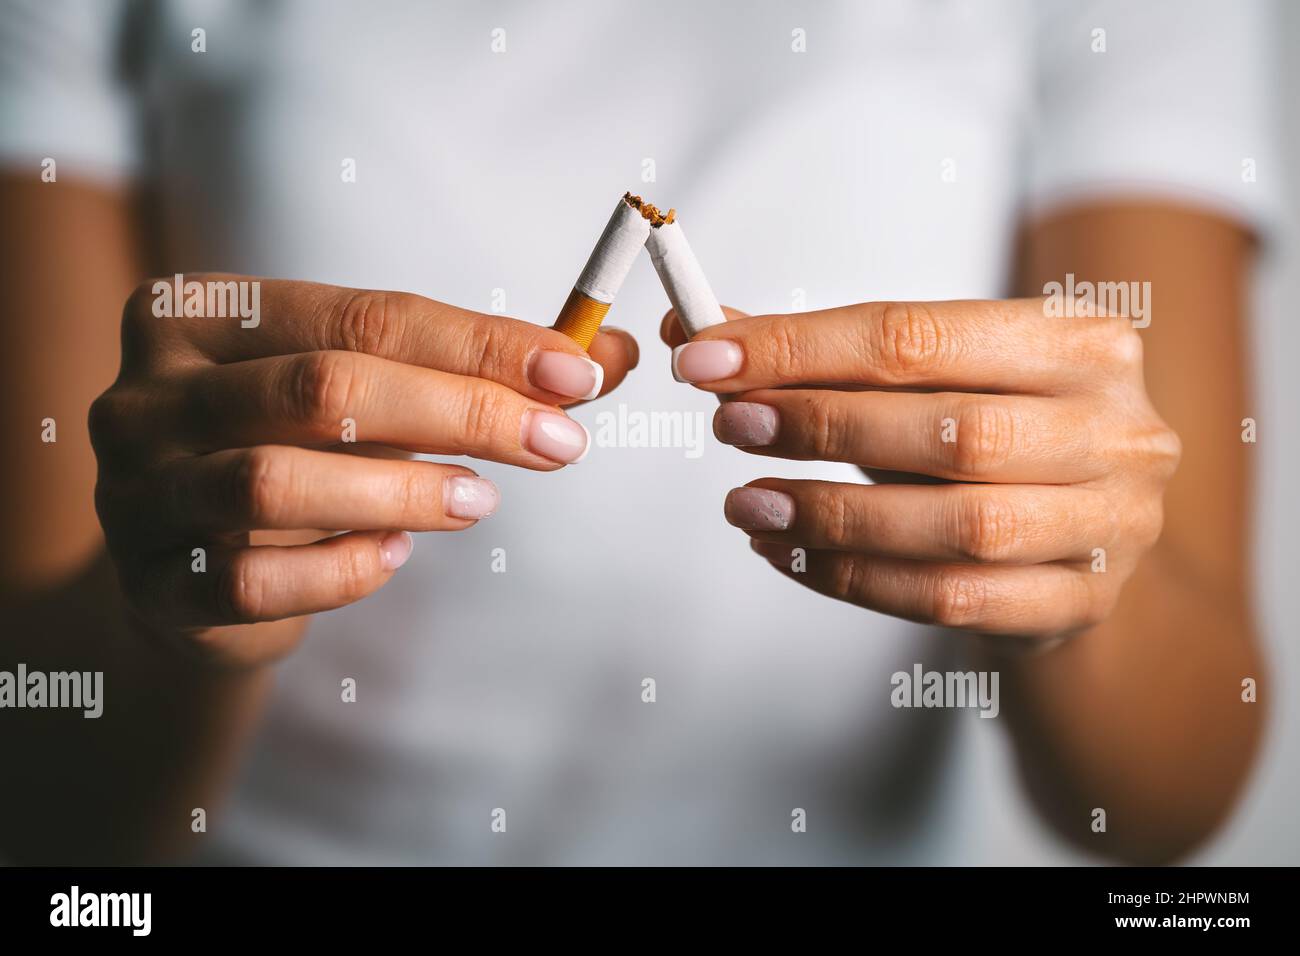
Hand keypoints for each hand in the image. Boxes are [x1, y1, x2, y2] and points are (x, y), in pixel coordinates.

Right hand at [91, 275, 635, 663]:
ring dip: (403, 492)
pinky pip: (252, 582)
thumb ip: (477, 370)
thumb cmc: (302, 452)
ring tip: (481, 502)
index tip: (577, 374)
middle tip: (557, 443)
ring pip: (277, 483)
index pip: (361, 315)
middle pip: (323, 388)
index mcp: (201, 314)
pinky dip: (341, 570)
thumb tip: (606, 356)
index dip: (478, 344)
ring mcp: (137, 492)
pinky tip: (397, 557)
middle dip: (462, 413)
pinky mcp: (151, 586)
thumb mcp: (374, 392)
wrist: (197, 561)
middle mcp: (150, 394)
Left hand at [663, 299, 1179, 643]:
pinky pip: (953, 600)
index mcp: (1081, 340)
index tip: (708, 358)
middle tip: (731, 427)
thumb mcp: (920, 380)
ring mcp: (1112, 523)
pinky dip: (856, 579)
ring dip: (834, 516)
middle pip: (952, 429)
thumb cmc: (985, 436)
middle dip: (822, 426)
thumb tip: (698, 332)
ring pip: (959, 526)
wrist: (1075, 536)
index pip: (919, 335)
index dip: (801, 347)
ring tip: (747, 504)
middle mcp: (1117, 428)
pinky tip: (788, 554)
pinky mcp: (1083, 601)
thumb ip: (817, 354)